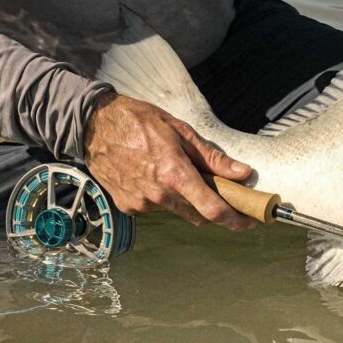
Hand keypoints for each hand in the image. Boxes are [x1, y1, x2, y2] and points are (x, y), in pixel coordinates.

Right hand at [84, 92, 257, 229]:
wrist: (92, 125)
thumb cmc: (138, 121)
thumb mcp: (181, 131)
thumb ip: (212, 158)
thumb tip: (242, 173)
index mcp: (174, 174)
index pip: (213, 210)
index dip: (236, 220)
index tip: (250, 220)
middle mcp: (158, 194)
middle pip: (199, 215)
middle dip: (214, 207)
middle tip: (223, 193)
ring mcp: (141, 203)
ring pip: (178, 211)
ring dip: (186, 199)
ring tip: (177, 172)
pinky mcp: (128, 206)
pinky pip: (156, 208)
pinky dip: (163, 196)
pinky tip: (154, 175)